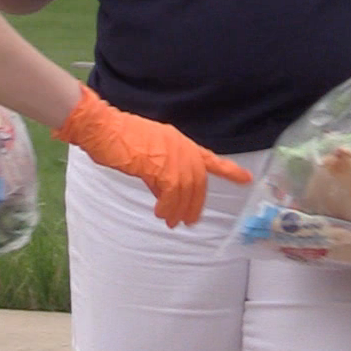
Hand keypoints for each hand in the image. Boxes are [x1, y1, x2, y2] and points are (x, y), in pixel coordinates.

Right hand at [53, 86, 252, 226]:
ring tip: (171, 222)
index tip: (247, 179)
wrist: (103, 128)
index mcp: (179, 142)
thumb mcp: (146, 155)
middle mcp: (181, 147)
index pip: (210, 158)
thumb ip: (160, 172)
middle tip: (188, 222)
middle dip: (195, 204)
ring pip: (186, 190)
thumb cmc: (118, 140)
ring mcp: (172, 155)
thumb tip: (166, 195)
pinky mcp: (160, 165)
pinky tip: (160, 214)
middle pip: (198, 182)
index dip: (230, 170)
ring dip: (179, 210)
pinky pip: (171, 193)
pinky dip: (167, 207)